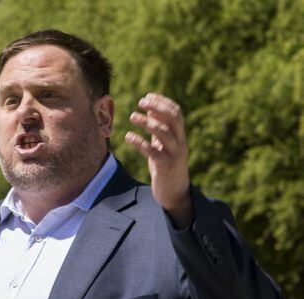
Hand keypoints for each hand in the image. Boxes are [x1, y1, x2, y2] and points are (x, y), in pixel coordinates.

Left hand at [125, 92, 193, 228]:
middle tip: (141, 102)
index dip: (163, 102)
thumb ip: (159, 128)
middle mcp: (180, 142)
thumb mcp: (163, 144)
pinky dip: (140, 143)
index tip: (147, 96)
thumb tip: (151, 108)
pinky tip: (128, 137)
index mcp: (180, 136)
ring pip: (164, 133)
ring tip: (132, 116)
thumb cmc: (166, 166)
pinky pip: (153, 152)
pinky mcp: (165, 167)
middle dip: (158, 107)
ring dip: (147, 122)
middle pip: (173, 118)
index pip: (176, 112)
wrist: (174, 193)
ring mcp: (174, 154)